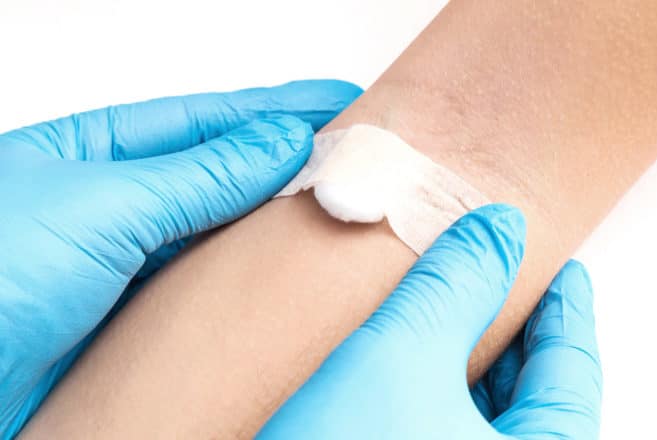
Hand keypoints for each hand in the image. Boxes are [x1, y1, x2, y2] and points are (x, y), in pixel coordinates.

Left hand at [0, 80, 361, 435]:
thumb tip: (277, 141)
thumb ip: (198, 176)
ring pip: (219, 234)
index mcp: (89, 154)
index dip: (274, 108)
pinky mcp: (138, 322)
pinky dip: (251, 279)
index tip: (335, 102)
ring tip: (335, 203)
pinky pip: (207, 291)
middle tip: (354, 155)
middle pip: (219, 173)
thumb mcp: (100, 206)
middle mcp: (112, 206)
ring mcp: (128, 265)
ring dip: (275, 222)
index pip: (203, 120)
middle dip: (287, 161)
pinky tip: (287, 269)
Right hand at [257, 205, 601, 438]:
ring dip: (472, 362)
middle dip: (514, 330)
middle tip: (498, 279)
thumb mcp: (400, 358)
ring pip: (489, 419)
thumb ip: (456, 284)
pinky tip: (413, 368)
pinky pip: (448, 434)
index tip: (558, 264)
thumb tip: (498, 226)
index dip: (565, 305)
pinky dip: (441, 395)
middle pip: (536, 395)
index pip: (572, 369)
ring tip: (452, 313)